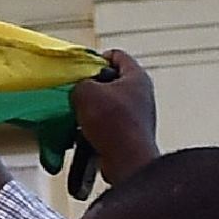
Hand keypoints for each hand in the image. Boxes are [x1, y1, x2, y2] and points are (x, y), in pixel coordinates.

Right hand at [70, 49, 164, 192]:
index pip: (117, 56)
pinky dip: (94, 131)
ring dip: (90, 112)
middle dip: (91, 89)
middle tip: (77, 94)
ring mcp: (137, 118)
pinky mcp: (130, 137)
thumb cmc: (113, 123)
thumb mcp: (85, 92)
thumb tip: (79, 93)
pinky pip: (107, 128)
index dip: (97, 58)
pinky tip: (83, 137)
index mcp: (137, 77)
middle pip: (111, 83)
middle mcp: (141, 96)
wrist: (126, 162)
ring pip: (107, 107)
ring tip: (77, 118)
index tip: (82, 68)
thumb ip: (79, 84)